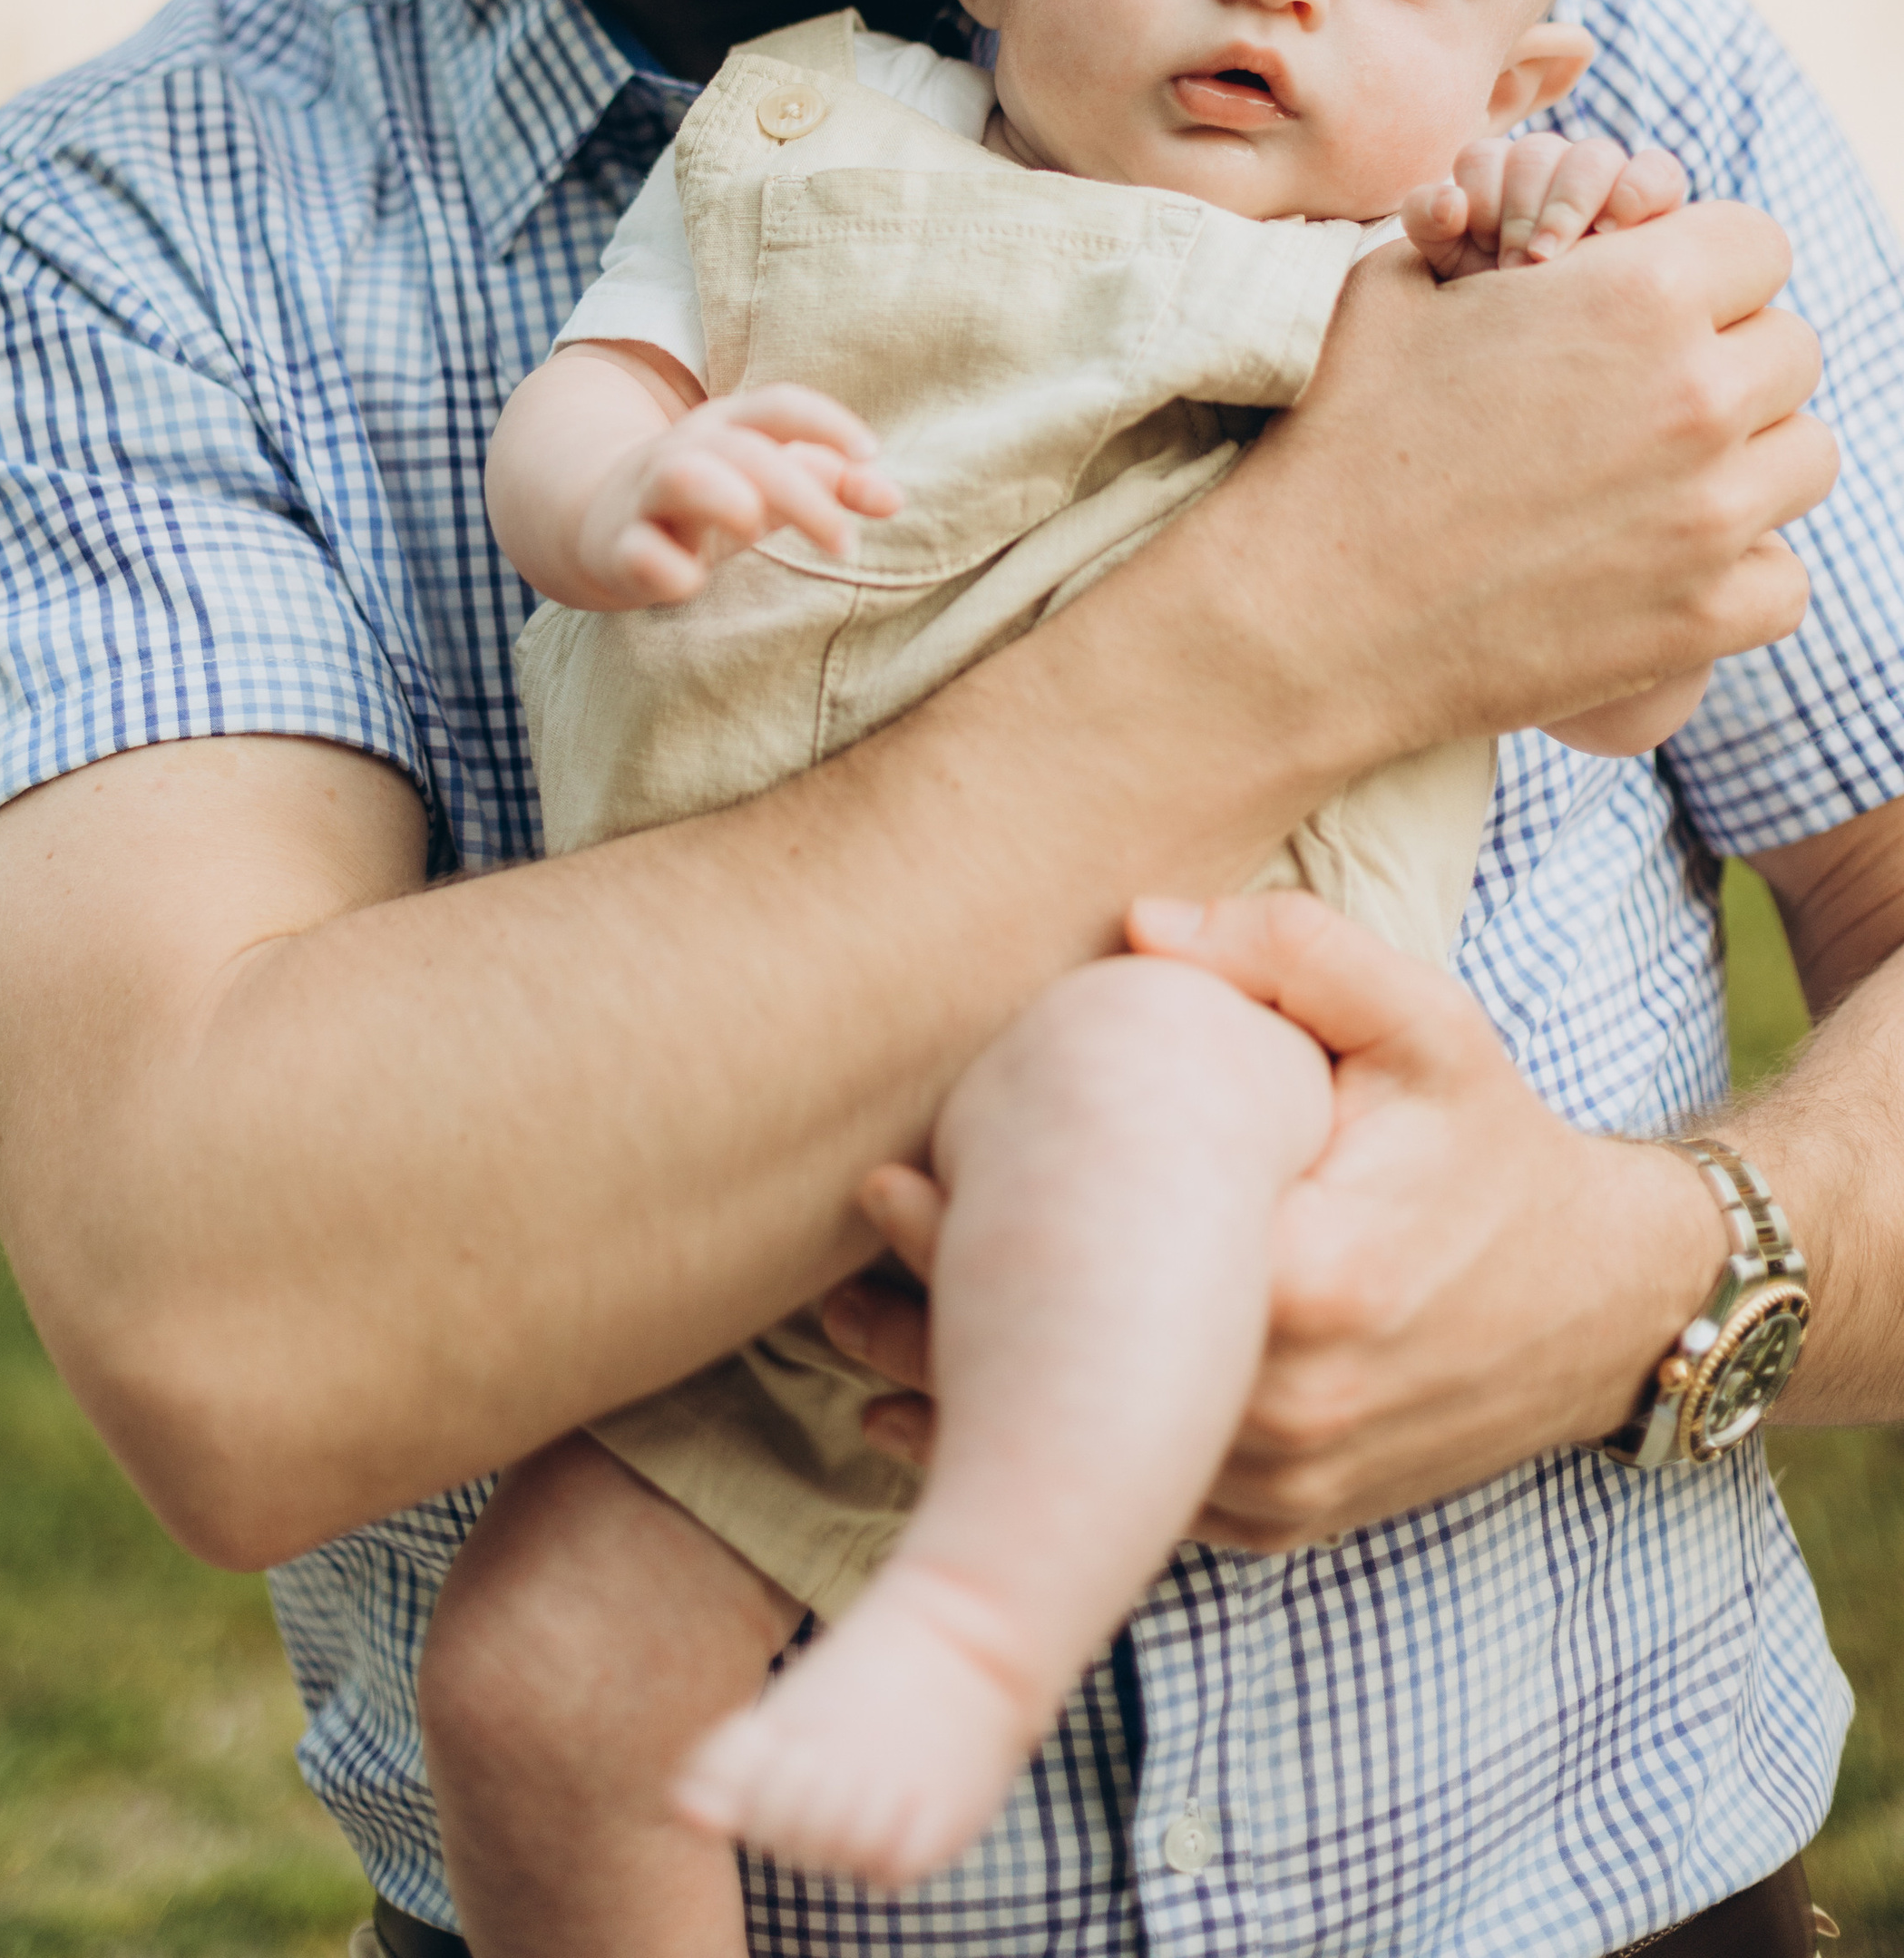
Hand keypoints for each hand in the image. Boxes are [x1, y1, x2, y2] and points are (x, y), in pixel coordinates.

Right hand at [573, 385, 899, 604]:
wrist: (598, 525)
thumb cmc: (709, 505)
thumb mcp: (769, 487)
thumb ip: (832, 485)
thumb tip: (894, 499)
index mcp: (727, 428)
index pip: (777, 406)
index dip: (825, 423)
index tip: (871, 454)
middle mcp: (686, 450)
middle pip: (745, 451)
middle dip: (802, 494)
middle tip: (844, 544)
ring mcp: (646, 496)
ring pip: (681, 475)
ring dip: (726, 497)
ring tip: (755, 527)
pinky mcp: (618, 548)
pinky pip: (639, 551)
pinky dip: (667, 568)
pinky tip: (691, 585)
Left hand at [823, 894, 1734, 1520]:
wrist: (1604, 1298)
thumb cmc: (1491, 1141)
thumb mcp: (1421, 1019)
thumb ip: (1288, 949)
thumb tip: (1138, 922)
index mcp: (1323, 1278)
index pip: (1120, 1272)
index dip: (990, 1240)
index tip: (891, 1184)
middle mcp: (1305, 1406)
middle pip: (1090, 1386)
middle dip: (950, 1331)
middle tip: (839, 1269)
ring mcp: (1298, 1481)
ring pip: (1107, 1467)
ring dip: (982, 1414)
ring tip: (859, 1342)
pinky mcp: (1294, 1520)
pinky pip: (1149, 1512)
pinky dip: (1058, 1477)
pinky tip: (950, 1427)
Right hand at [1214, 205, 1829, 756]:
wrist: (1308, 606)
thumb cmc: (1339, 432)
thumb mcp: (1397, 287)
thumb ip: (1489, 234)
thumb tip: (1518, 222)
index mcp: (1635, 293)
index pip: (1757, 244)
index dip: (1703, 265)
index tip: (1658, 305)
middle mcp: (1697, 396)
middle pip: (1791, 349)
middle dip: (1728, 359)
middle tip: (1646, 398)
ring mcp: (1711, 514)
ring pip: (1805, 458)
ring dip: (1749, 461)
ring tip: (1665, 480)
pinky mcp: (1703, 617)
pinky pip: (1785, 578)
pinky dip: (1739, 572)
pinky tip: (1663, 565)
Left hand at [1402, 135, 1686, 280]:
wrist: (1554, 342)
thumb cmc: (1498, 298)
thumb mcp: (1449, 269)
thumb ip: (1431, 224)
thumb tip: (1449, 201)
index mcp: (1496, 174)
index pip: (1482, 157)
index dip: (1481, 199)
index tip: (1484, 247)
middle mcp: (1549, 164)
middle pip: (1536, 153)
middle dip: (1523, 213)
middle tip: (1518, 265)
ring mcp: (1605, 175)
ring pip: (1594, 155)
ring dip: (1571, 204)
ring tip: (1556, 254)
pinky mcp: (1657, 194)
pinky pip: (1658, 169)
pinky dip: (1637, 190)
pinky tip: (1614, 228)